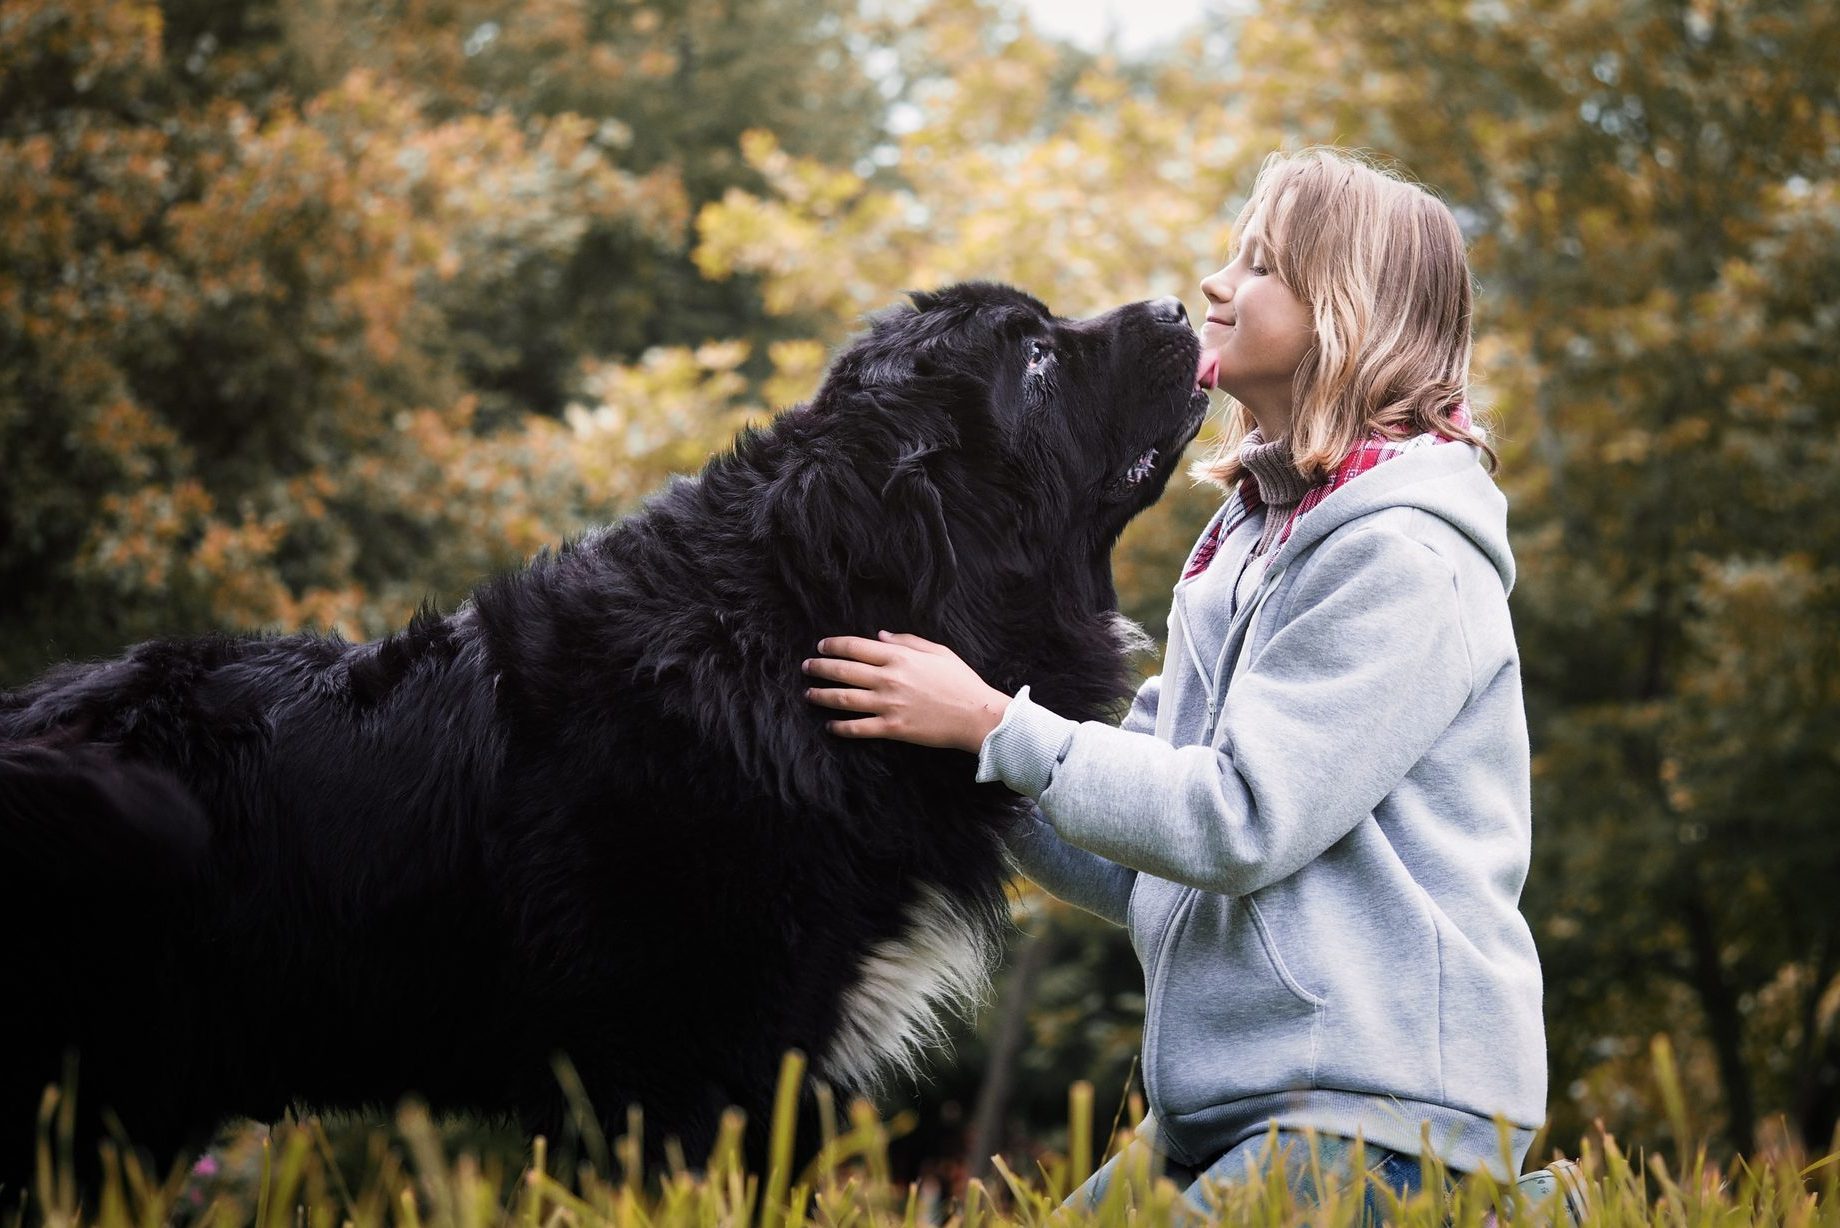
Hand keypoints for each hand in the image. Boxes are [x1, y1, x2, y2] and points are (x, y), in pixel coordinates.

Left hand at [802, 631, 1013, 752]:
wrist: (976, 715)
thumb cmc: (960, 681)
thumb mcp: (938, 651)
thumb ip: (907, 641)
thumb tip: (881, 636)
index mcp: (899, 657)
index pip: (855, 647)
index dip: (834, 645)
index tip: (822, 646)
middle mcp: (888, 679)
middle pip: (842, 671)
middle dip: (819, 668)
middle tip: (806, 667)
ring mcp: (888, 704)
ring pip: (844, 699)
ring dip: (822, 696)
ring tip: (809, 694)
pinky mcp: (892, 728)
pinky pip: (858, 728)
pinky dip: (840, 727)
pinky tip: (830, 725)